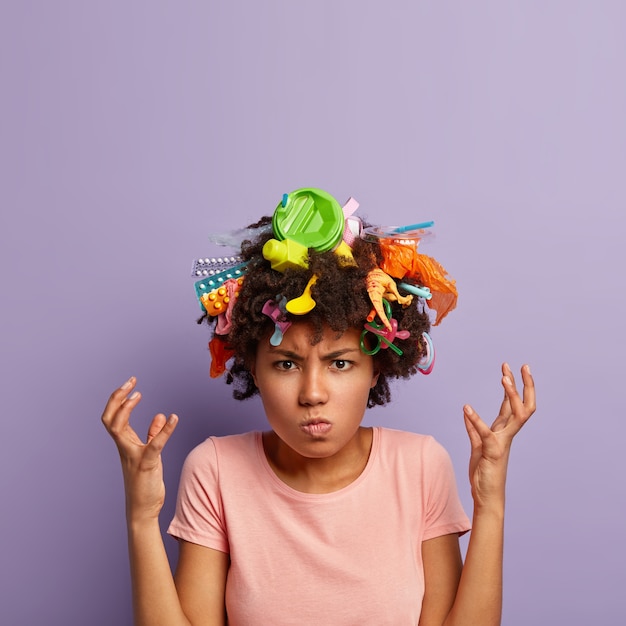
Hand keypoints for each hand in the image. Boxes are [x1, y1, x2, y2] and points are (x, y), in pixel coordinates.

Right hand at [101, 377, 178, 522]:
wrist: (142, 510)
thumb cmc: (144, 482)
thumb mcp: (150, 454)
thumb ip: (153, 434)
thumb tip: (161, 416)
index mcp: (125, 444)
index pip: (114, 417)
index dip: (119, 400)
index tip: (131, 384)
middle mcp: (124, 448)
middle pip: (110, 418)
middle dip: (116, 398)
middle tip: (130, 382)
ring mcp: (133, 456)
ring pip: (118, 429)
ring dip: (126, 409)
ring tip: (138, 393)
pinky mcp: (146, 465)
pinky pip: (154, 444)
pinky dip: (164, 430)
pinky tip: (175, 418)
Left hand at [463, 363, 534, 508]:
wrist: (486, 495)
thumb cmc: (484, 471)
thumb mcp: (477, 445)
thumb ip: (473, 428)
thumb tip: (466, 412)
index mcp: (504, 431)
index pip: (513, 404)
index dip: (514, 386)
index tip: (510, 368)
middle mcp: (507, 434)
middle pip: (523, 406)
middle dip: (525, 385)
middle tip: (522, 366)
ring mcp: (502, 442)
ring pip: (514, 415)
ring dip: (510, 396)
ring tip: (504, 378)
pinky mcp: (491, 451)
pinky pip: (484, 432)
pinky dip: (475, 419)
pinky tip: (466, 408)